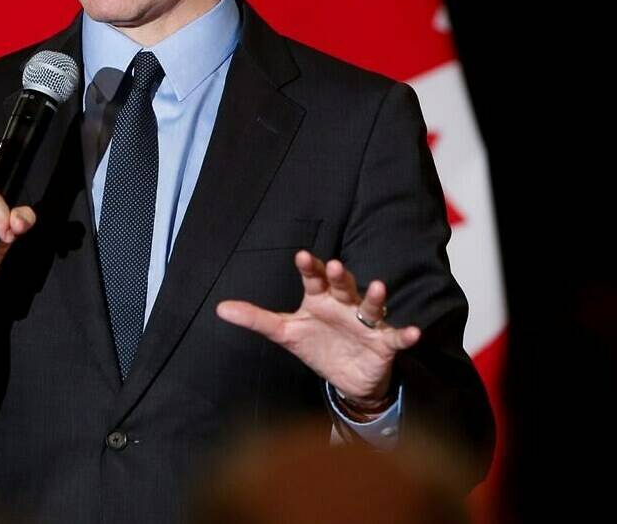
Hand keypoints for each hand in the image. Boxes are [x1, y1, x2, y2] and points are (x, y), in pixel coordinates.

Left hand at [216, 251, 420, 402]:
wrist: (345, 378)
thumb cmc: (316, 344)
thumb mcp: (284, 333)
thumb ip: (256, 319)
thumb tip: (220, 308)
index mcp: (320, 300)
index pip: (314, 280)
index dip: (309, 268)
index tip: (302, 256)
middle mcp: (344, 306)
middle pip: (344, 287)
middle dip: (341, 277)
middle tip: (337, 265)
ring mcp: (366, 323)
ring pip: (372, 306)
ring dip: (376, 298)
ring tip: (379, 287)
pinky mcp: (384, 343)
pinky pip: (396, 337)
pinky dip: (405, 335)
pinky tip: (413, 332)